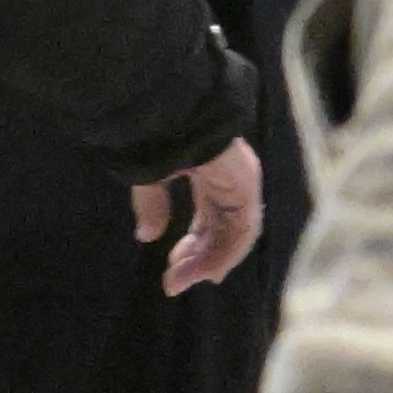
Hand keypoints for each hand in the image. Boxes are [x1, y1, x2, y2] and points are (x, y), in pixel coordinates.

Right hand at [130, 138, 268, 294]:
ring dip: (207, 262)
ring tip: (179, 282)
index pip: (211, 216)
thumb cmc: (155, 135)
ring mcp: (241, 182)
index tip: (176, 266)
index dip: (198, 243)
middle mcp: (230, 180)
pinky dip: (226, 254)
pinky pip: (243, 230)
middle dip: (197, 258)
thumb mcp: (151, 177)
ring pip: (233, 235)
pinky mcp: (245, 186)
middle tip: (173, 282)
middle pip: (221, 229)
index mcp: (210, 172)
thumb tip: (147, 236)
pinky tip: (207, 272)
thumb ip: (152, 206)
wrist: (166, 110)